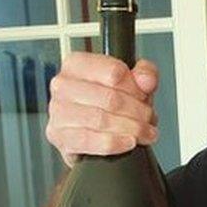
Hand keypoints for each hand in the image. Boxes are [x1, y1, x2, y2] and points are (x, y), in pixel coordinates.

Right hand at [45, 52, 159, 166]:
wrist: (94, 130)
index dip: (136, 88)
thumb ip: (145, 74)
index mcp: (77, 64)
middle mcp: (62, 85)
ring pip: (101, 120)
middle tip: (148, 119)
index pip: (114, 72)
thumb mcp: (133, 82)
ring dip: (131, 129)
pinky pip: (89, 141)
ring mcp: (57, 111)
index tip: (144, 96)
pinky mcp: (59, 136)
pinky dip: (114, 143)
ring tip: (144, 132)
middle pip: (110, 98)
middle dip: (137, 112)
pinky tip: (129, 142)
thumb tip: (146, 80)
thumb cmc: (111, 101)